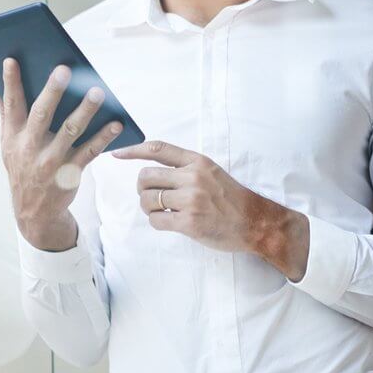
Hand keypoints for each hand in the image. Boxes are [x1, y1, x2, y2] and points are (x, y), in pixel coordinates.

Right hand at [0, 57, 121, 250]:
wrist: (34, 212)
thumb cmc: (23, 168)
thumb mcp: (8, 145)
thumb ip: (5, 114)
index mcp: (13, 137)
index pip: (11, 105)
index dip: (10, 83)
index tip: (12, 60)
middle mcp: (30, 147)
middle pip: (41, 114)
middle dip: (52, 92)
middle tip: (64, 70)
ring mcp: (51, 160)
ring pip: (70, 131)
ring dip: (85, 110)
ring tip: (98, 92)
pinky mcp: (71, 172)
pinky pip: (90, 152)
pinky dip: (104, 138)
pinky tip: (116, 123)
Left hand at [113, 140, 308, 279]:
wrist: (256, 222)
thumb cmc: (231, 198)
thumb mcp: (211, 171)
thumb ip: (185, 167)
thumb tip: (152, 170)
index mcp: (197, 161)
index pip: (157, 149)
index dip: (133, 150)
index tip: (117, 154)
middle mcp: (193, 177)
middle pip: (146, 177)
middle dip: (142, 189)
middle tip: (151, 197)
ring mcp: (192, 200)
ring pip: (147, 200)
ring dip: (148, 207)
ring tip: (161, 211)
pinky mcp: (190, 223)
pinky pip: (156, 220)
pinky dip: (157, 222)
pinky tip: (168, 223)